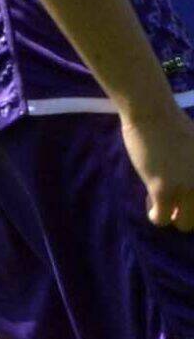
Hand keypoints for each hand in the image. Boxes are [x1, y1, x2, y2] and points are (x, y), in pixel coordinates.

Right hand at [122, 100, 193, 228]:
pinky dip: (154, 214)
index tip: (183, 194)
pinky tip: (149, 199)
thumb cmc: (174, 125)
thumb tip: (189, 187)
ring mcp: (187, 188)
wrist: (153, 114)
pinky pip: (161, 218)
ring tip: (160, 199)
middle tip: (172, 200)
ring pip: (184, 224)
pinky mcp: (164, 190)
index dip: (193, 201)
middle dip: (185, 213)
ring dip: (171, 215)